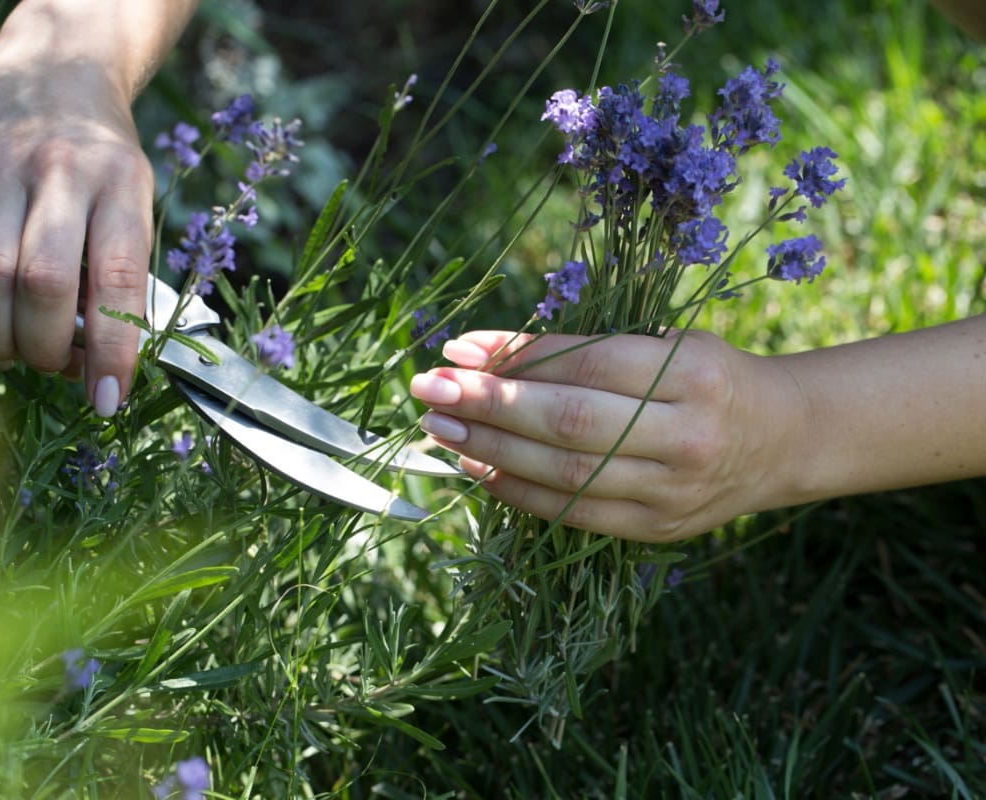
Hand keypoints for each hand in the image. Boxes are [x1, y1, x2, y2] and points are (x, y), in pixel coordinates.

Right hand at [0, 51, 153, 416]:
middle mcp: (63, 174)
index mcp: (121, 188)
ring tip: (4, 349)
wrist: (57, 69)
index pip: (120, 280)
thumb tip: (95, 362)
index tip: (107, 401)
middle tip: (45, 365)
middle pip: (44, 283)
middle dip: (44, 348)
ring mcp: (2, 166)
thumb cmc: (102, 158)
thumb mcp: (133, 202)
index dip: (113, 350)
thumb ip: (118, 271)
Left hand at [409, 329, 804, 541]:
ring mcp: (673, 491)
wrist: (780, 441)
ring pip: (565, 473)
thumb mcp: (664, 344)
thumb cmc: (707, 378)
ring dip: (490, 450)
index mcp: (693, 374)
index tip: (456, 349)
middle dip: (489, 404)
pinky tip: (476, 467)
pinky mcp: (657, 529)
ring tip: (440, 428)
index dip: (516, 357)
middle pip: (569, 422)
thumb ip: (582, 348)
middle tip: (428, 389)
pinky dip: (517, 491)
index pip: (587, 363)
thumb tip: (478, 352)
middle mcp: (687, 435)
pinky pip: (573, 513)